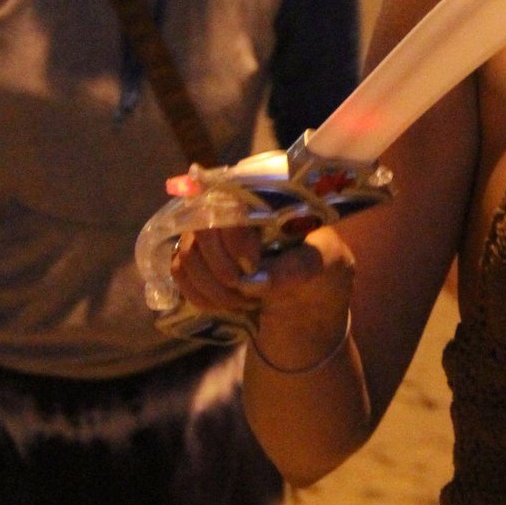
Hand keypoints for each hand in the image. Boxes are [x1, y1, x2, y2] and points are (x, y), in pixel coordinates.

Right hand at [172, 220, 354, 370]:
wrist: (311, 302)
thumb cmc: (323, 269)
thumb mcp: (326, 264)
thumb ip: (296, 267)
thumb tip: (255, 281)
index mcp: (268, 199)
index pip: (232, 202)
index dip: (235, 238)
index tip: (253, 266)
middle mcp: (234, 210)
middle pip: (203, 230)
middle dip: (223, 270)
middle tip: (249, 292)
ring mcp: (211, 235)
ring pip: (188, 254)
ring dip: (213, 287)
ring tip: (245, 302)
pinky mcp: (198, 261)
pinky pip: (179, 273)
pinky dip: (200, 295)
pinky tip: (227, 305)